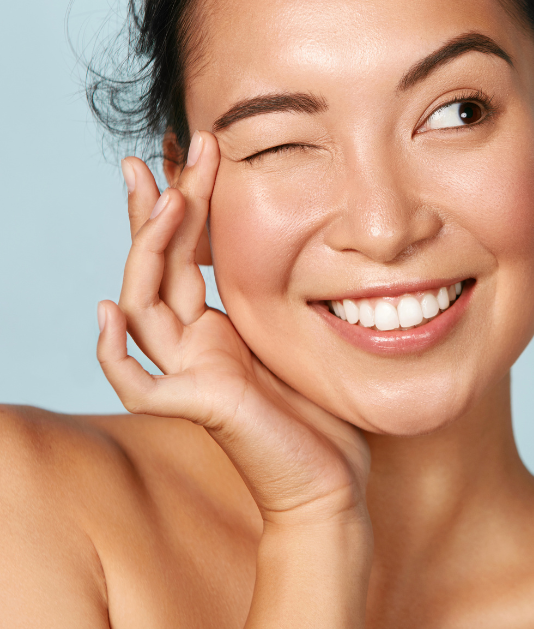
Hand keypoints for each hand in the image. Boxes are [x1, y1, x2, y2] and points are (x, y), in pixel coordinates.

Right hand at [97, 132, 369, 524]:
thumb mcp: (301, 329)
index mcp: (219, 325)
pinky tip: (109, 310)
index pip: (188, 253)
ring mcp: (189, 374)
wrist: (329, 477)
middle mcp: (196, 343)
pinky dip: (114, 350)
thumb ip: (281, 292)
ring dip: (149, 251)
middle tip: (158, 153)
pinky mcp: (193, 406)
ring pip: (144, 306)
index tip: (194, 150)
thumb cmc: (321, 409)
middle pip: (160, 266)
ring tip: (168, 198)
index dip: (186, 203)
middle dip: (160, 209)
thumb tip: (302, 230)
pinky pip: (136, 382)